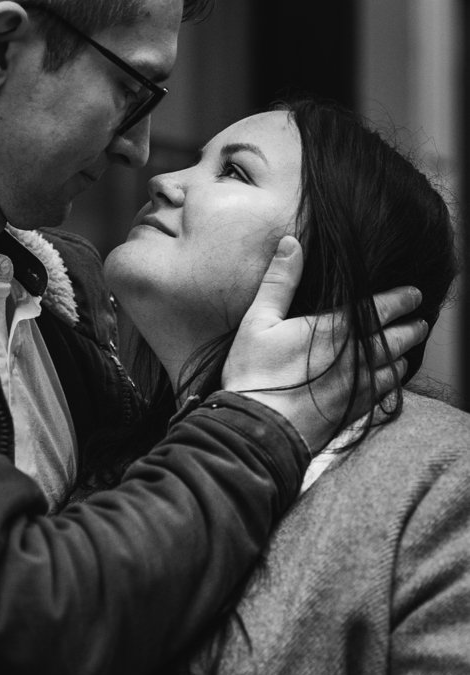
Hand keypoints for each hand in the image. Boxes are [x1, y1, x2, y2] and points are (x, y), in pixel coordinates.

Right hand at [222, 236, 426, 453]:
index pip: (381, 308)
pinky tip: (389, 382)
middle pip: (397, 339)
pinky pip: (385, 394)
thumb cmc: (254, 375)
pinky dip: (392, 383)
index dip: (401, 298)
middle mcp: (357, 359)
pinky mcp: (353, 412)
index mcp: (336, 331)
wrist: (257, 431)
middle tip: (420, 321)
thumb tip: (291, 243)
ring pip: (394, 368)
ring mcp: (358, 389)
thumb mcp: (257, 321)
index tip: (413, 293)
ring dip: (404, 355)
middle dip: (411, 327)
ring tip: (407, 348)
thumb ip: (279, 281)